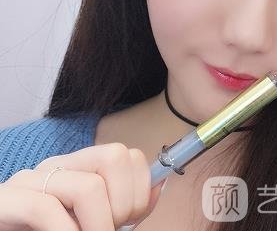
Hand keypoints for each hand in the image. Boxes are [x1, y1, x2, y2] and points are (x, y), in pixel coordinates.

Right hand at [0, 143, 164, 230]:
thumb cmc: (50, 230)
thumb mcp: (94, 218)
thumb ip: (127, 205)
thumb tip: (159, 185)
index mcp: (82, 167)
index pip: (128, 154)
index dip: (140, 189)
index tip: (130, 220)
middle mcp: (58, 165)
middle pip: (114, 157)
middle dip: (123, 204)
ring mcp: (30, 179)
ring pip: (88, 187)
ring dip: (98, 226)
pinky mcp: (7, 199)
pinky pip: (46, 209)